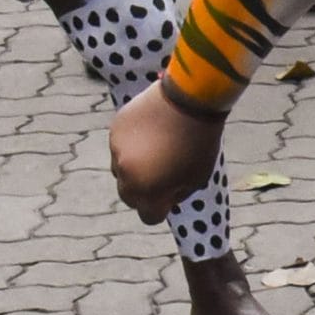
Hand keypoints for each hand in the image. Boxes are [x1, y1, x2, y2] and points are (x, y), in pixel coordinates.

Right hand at [109, 84, 226, 223]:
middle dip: (144, 190)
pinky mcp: (114, 130)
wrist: (190, 98)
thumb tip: (163, 199)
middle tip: (163, 172)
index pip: (149, 216)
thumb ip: (176, 194)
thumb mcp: (198, 176)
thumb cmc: (200, 140)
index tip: (172, 194)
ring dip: (135, 166)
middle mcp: (125, 175)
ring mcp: (117, 151)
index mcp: (147, 191)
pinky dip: (131, 144)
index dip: (162, 207)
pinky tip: (151, 130)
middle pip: (130, 196)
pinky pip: (120, 146)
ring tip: (158, 147)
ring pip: (121, 170)